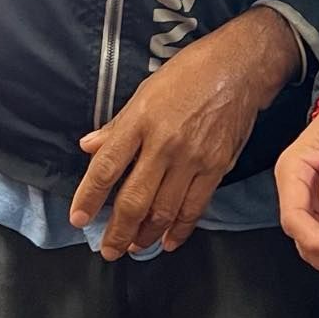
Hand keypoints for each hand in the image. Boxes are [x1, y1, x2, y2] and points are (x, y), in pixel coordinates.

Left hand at [70, 9, 298, 259]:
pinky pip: (195, 208)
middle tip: (108, 250)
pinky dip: (180, 230)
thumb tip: (88, 146)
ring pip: (164, 211)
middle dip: (117, 231)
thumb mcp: (146, 90)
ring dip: (145, 236)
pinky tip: (168, 241)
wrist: (240, 67)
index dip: (89, 197)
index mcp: (141, 120)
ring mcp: (193, 158)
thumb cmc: (189, 72)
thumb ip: (118, 124)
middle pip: (134, 199)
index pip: (107, 166)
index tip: (78, 218)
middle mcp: (164, 143)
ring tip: (133, 248)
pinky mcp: (217, 167)